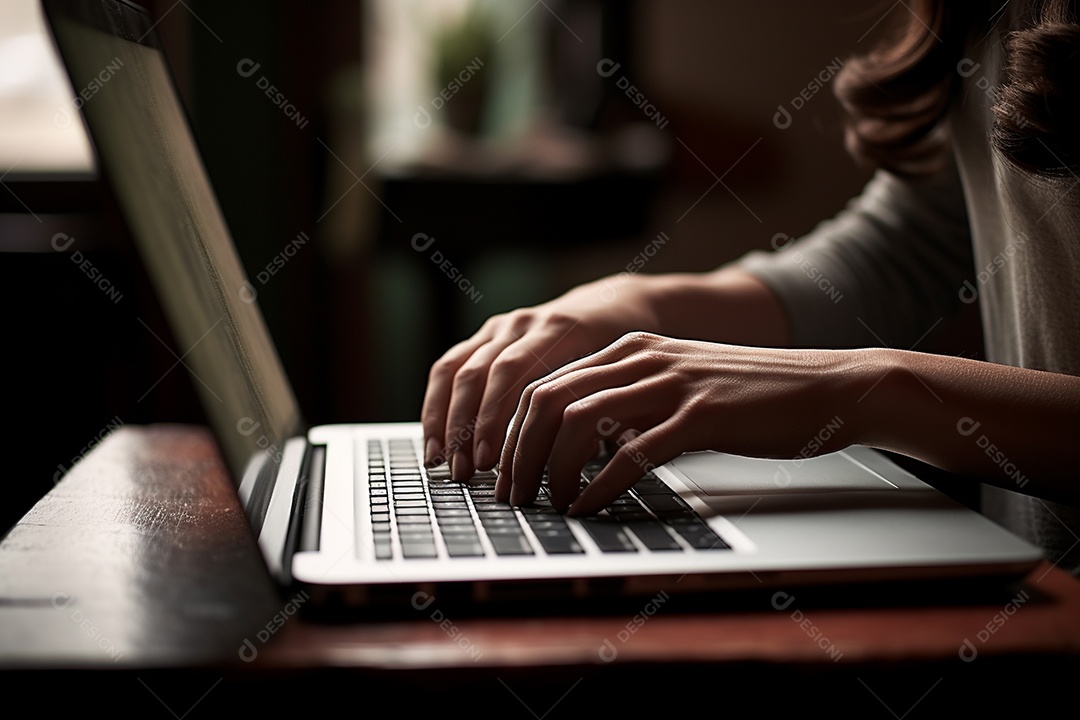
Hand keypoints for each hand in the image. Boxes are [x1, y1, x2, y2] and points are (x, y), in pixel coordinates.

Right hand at [421, 275, 661, 479]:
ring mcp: (500, 327)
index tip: (488, 461)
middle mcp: (523, 323)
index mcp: (558, 329)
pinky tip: (436, 438)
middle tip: (462, 471)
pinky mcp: (486, 335)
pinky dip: (437, 404)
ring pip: (455, 368)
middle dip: (465, 426)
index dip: (494, 418)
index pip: (512, 371)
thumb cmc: (622, 350)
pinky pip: (449, 367)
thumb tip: (588, 456)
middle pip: (478, 371)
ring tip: (439, 461)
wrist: (613, 304)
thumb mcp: (622, 374)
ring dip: (444, 418)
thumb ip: (604, 407)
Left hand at [495, 331, 870, 514]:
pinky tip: (588, 507)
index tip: (503, 472)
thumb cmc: (751, 397)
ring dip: (551, 470)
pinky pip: (632, 452)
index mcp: (630, 349)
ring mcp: (671, 383)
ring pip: (579, 423)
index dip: (513, 433)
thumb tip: (582, 447)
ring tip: (548, 505)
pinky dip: (599, 485)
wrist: (825, 387)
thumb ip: (631, 404)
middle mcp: (642, 358)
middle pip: (548, 402)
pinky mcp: (702, 415)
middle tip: (512, 497)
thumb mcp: (679, 386)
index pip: (545, 385)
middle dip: (518, 454)